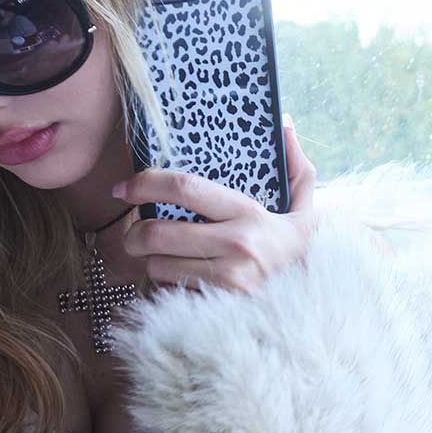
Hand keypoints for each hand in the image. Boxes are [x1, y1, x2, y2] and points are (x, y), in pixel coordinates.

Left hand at [112, 115, 317, 292]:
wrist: (308, 310)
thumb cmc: (295, 256)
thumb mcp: (304, 209)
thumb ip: (295, 166)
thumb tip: (285, 122)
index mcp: (250, 214)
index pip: (185, 188)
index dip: (145, 184)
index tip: (123, 188)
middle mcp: (236, 247)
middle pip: (157, 233)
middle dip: (134, 234)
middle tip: (135, 235)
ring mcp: (225, 282)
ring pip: (157, 267)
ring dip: (151, 264)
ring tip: (166, 261)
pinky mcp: (215, 308)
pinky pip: (169, 295)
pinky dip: (165, 290)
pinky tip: (179, 286)